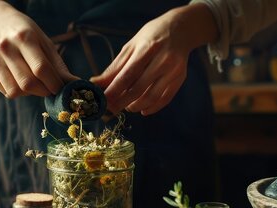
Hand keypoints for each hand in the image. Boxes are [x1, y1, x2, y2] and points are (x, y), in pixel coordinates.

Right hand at [0, 0, 77, 97]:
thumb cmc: (26, 33)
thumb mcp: (44, 42)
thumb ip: (58, 65)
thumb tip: (75, 85)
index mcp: (24, 37)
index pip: (41, 68)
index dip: (54, 83)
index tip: (61, 88)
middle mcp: (6, 48)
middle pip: (27, 83)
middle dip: (43, 91)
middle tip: (49, 88)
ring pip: (15, 91)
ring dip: (30, 94)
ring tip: (35, 83)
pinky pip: (6, 91)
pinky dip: (18, 92)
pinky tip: (22, 81)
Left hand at [91, 4, 216, 114]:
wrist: (180, 30)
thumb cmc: (151, 37)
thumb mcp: (131, 46)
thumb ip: (115, 67)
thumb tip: (96, 83)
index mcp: (147, 48)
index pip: (127, 75)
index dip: (114, 91)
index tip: (103, 101)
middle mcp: (163, 60)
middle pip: (138, 89)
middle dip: (121, 102)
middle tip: (111, 108)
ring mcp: (173, 71)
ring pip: (151, 97)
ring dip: (135, 106)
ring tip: (126, 106)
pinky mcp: (180, 78)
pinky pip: (164, 99)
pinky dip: (151, 108)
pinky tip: (142, 109)